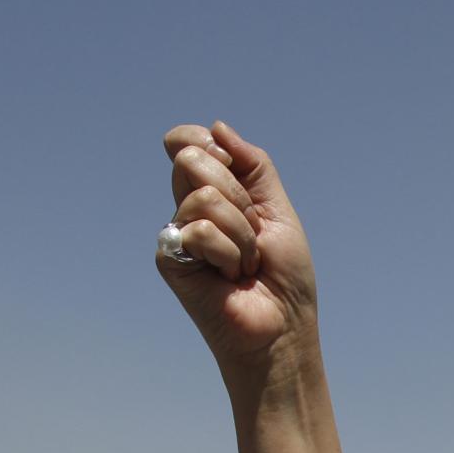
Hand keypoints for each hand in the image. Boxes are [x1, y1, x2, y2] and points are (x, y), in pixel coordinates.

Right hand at [155, 122, 317, 375]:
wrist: (283, 326)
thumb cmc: (284, 277)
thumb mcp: (278, 209)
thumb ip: (253, 165)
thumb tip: (216, 126)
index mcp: (214, 193)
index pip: (191, 142)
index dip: (208, 143)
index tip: (236, 173)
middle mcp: (190, 209)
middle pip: (193, 159)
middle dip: (238, 195)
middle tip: (253, 233)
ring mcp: (177, 233)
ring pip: (204, 197)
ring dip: (241, 234)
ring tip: (245, 264)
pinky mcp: (170, 259)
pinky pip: (198, 230)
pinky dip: (228, 253)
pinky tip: (230, 279)